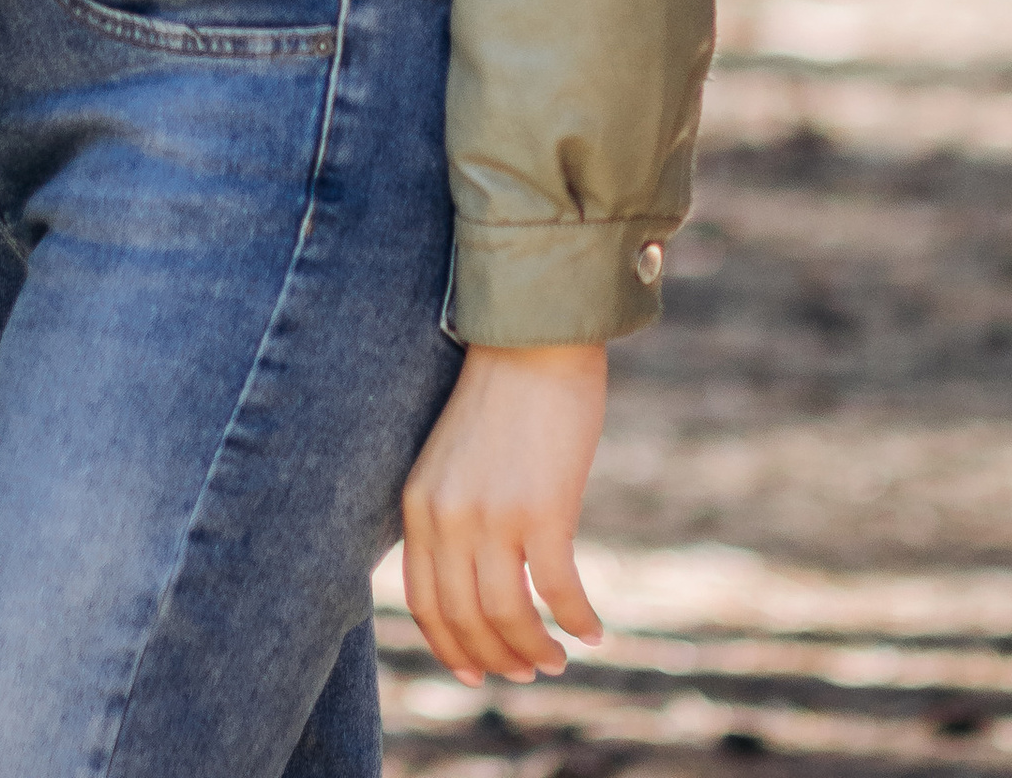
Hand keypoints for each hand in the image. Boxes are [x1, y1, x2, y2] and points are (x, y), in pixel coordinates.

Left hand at [401, 343, 606, 685]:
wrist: (534, 338)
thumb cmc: (501, 397)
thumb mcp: (452, 459)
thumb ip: (450, 513)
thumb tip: (472, 582)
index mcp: (419, 503)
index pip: (424, 603)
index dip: (451, 649)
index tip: (477, 674)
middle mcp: (446, 515)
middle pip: (464, 619)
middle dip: (497, 658)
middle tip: (528, 672)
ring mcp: (492, 515)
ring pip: (508, 616)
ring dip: (536, 649)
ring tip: (558, 658)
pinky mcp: (542, 510)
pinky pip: (558, 592)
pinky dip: (577, 619)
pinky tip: (593, 630)